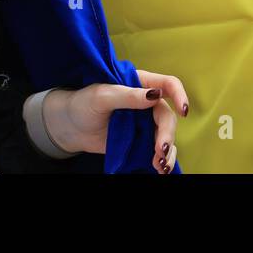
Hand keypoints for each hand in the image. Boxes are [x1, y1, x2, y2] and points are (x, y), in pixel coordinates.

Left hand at [42, 69, 186, 173]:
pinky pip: (158, 150)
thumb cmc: (83, 103)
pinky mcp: (140, 141)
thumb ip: (127, 95)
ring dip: (167, 150)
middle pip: (167, 116)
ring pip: (166, 135)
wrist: (69, 127)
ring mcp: (144, 123)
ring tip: (160, 165)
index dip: (179, 95)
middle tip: (158, 151)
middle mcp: (147, 102)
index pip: (168, 84)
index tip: (184, 111)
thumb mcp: (102, 96)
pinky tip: (160, 169)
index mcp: (140, 83)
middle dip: (167, 134)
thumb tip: (155, 95)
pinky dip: (163, 160)